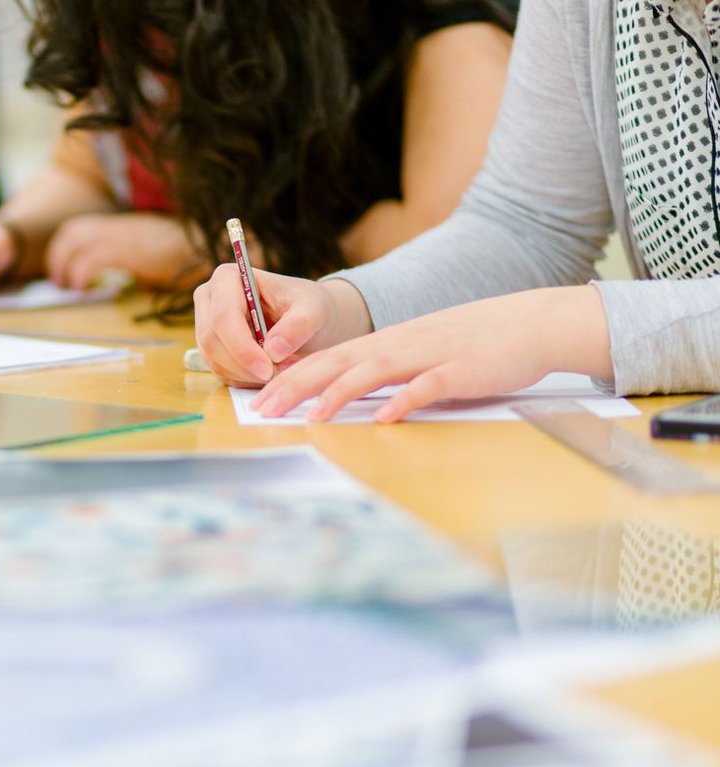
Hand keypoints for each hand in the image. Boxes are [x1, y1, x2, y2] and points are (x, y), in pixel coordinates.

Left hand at [44, 212, 208, 290]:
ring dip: (65, 264)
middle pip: (73, 231)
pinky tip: (83, 289)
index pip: (80, 226)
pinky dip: (81, 273)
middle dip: (58, 255)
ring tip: (68, 287)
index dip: (63, 246)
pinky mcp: (130, 249)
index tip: (61, 268)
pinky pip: (93, 258)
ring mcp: (124, 236)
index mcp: (122, 226)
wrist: (204, 246)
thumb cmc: (183, 253)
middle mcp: (119, 227)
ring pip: (78, 242)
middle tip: (59, 281)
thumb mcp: (150, 255)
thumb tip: (122, 281)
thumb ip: (132, 262)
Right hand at [194, 269, 371, 387]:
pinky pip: (221, 373)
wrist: (307, 319)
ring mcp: (206, 326)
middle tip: (280, 373)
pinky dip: (246, 379)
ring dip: (248, 374)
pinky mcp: (212, 350)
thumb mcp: (314, 311)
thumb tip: (272, 350)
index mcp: (227, 278)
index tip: (267, 368)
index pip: (223, 316)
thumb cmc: (308, 306)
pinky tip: (270, 371)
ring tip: (282, 368)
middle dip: (245, 365)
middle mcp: (209, 300)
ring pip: (215, 361)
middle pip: (212, 341)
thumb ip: (298, 326)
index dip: (241, 346)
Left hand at [250, 286, 613, 422]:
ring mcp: (429, 356)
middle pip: (337, 363)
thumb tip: (345, 395)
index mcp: (386, 343)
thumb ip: (384, 371)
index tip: (258, 398)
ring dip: (339, 393)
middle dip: (295, 386)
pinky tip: (383, 418)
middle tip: (262, 410)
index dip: (290, 377)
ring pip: (374, 371)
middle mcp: (399, 345)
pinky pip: (427, 387)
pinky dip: (403, 401)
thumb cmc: (473, 343)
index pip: (327, 358)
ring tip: (311, 416)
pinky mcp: (461, 371)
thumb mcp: (418, 352)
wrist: (531, 323)